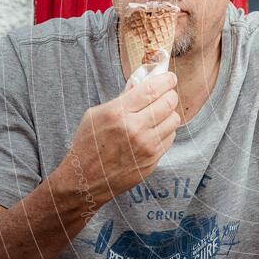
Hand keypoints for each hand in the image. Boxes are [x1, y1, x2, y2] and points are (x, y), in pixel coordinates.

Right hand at [64, 72, 180, 203]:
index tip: (170, 78)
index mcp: (118, 112)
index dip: (166, 80)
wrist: (84, 181)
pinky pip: (170, 137)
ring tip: (158, 114)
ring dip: (169, 113)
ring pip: (174, 120)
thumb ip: (122, 98)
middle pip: (169, 102)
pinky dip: (165, 131)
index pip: (152, 89)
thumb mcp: (96, 114)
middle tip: (166, 94)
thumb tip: (144, 82)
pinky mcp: (153, 160)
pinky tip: (154, 131)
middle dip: (170, 94)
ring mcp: (146, 146)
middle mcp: (135, 128)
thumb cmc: (88, 144)